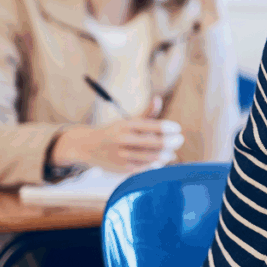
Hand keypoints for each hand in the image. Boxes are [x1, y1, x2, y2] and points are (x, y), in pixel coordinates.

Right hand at [50, 97, 184, 171]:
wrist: (86, 146)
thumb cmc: (114, 131)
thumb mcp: (128, 121)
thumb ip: (146, 113)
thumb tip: (158, 98)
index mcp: (127, 125)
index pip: (153, 125)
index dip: (169, 128)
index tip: (177, 128)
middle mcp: (124, 139)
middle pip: (155, 142)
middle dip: (172, 142)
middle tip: (180, 140)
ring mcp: (122, 154)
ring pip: (152, 157)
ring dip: (167, 155)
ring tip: (172, 153)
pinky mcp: (122, 168)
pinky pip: (144, 167)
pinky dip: (156, 164)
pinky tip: (162, 161)